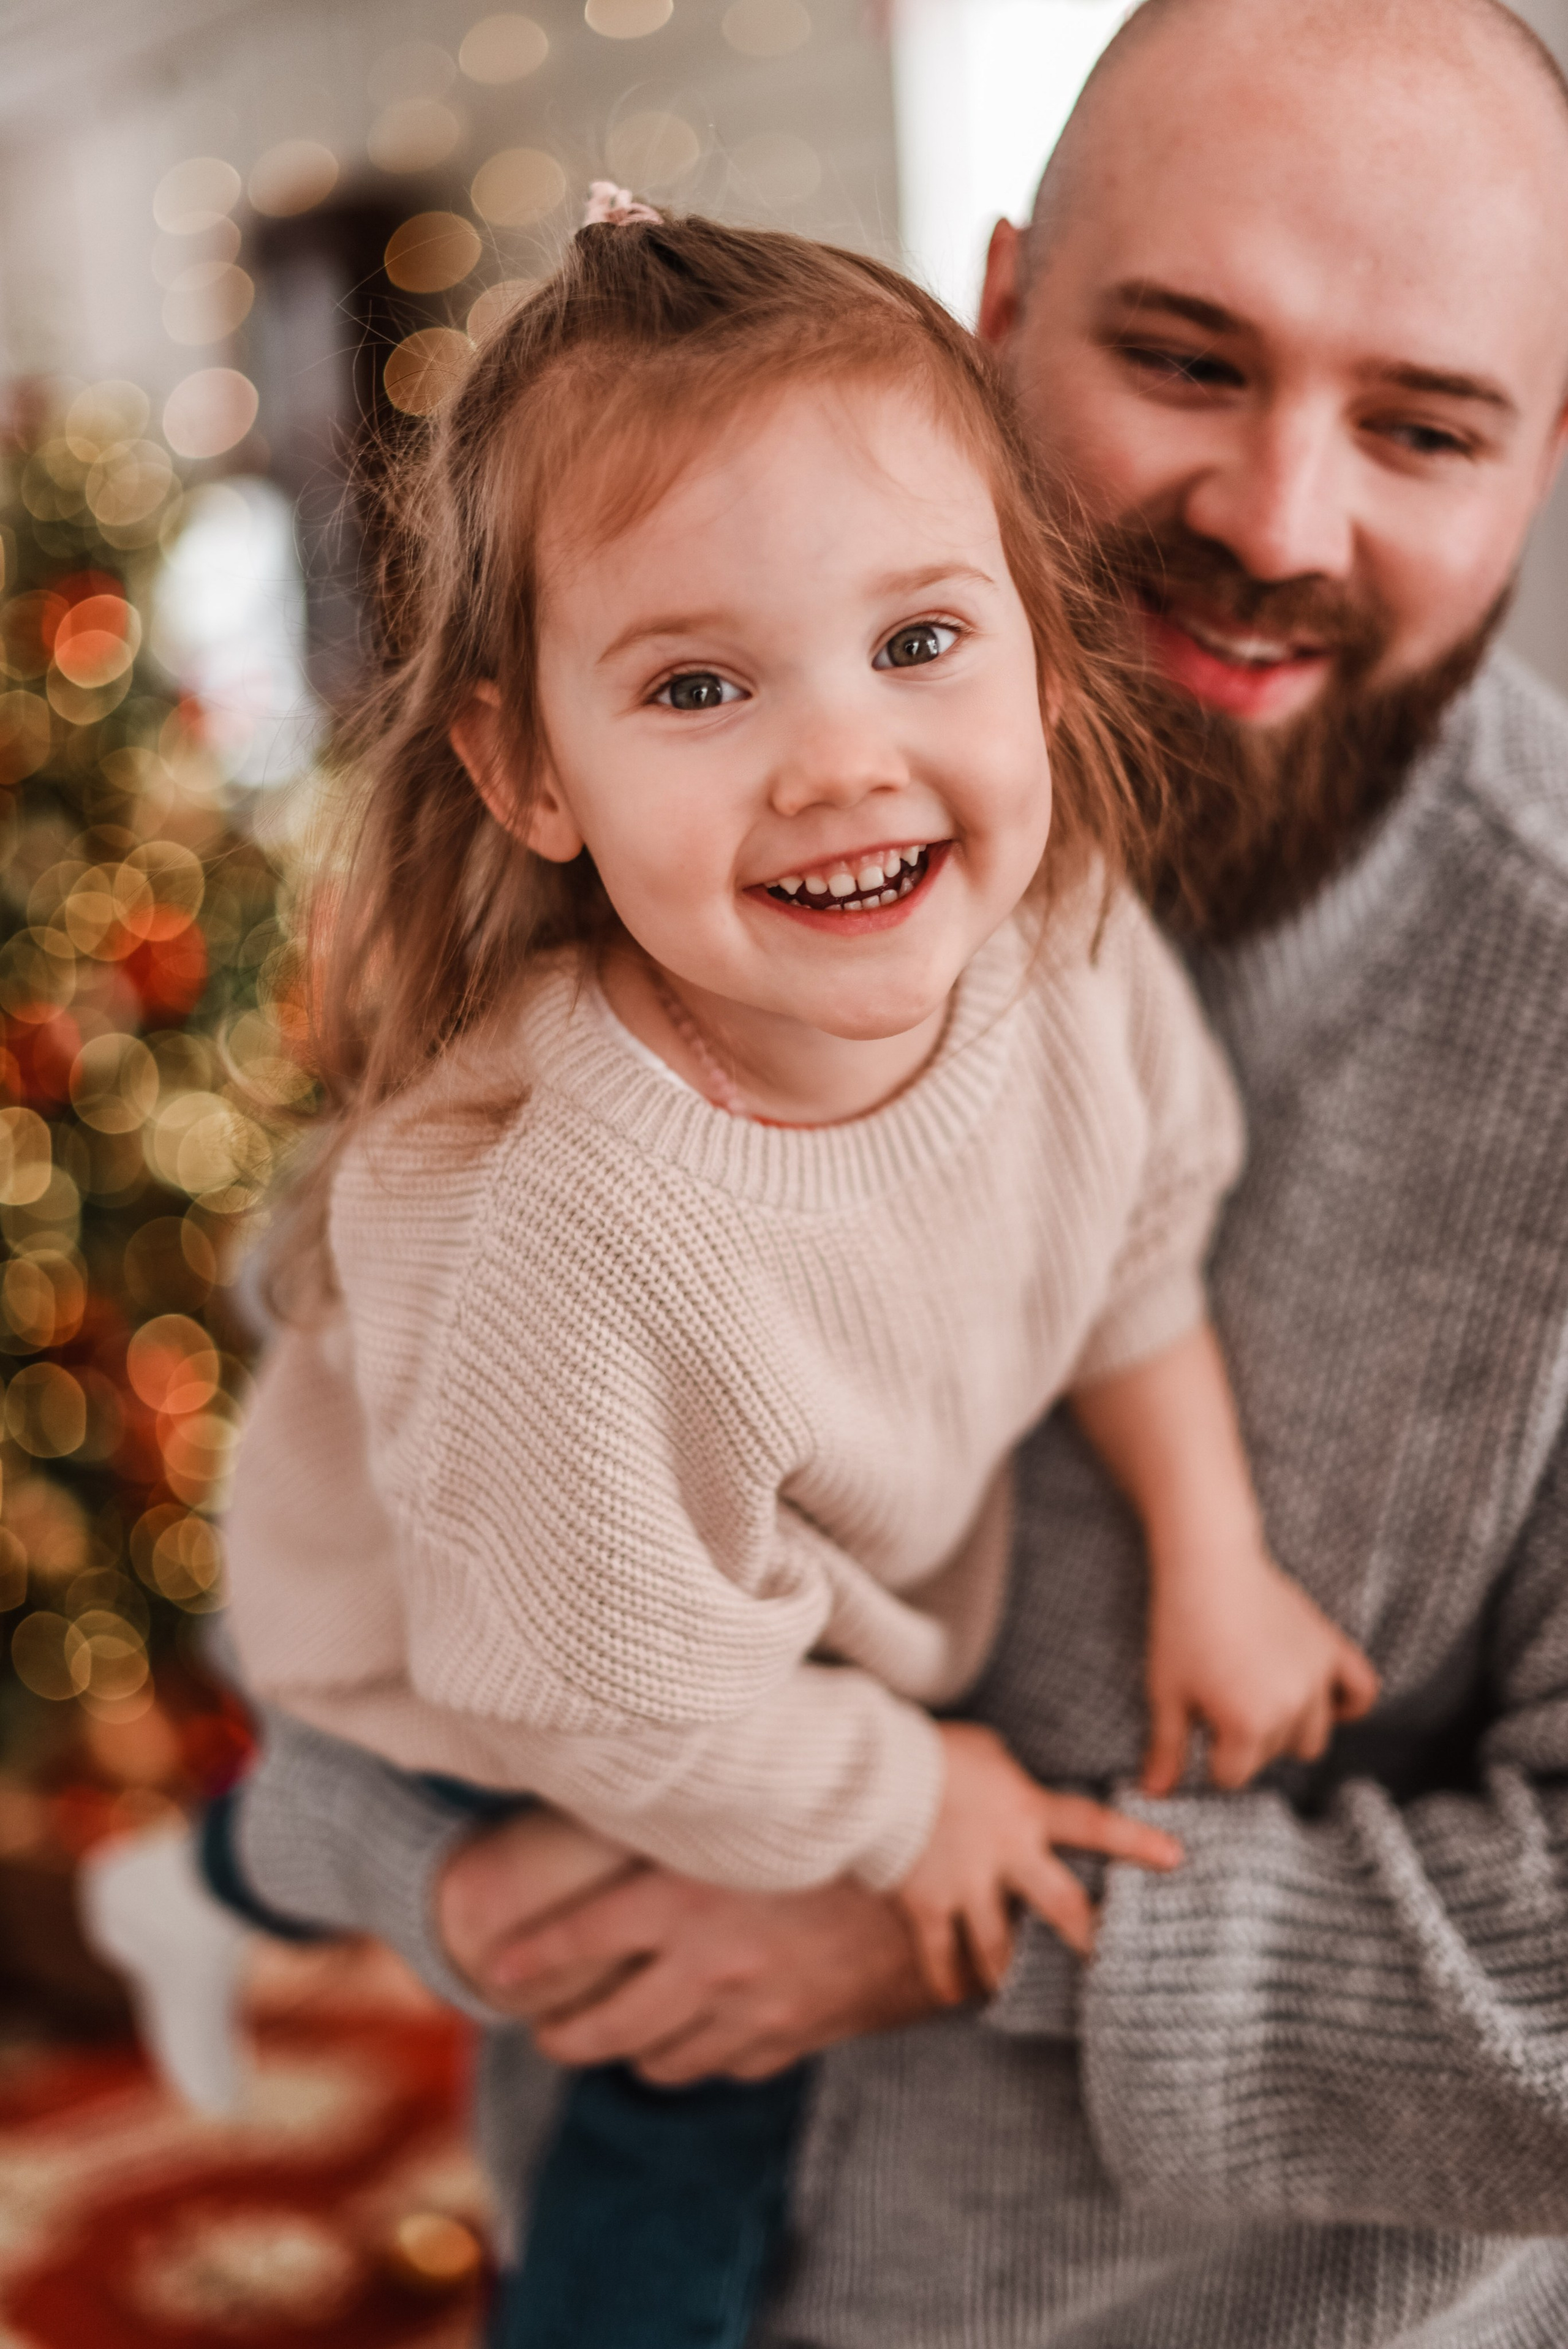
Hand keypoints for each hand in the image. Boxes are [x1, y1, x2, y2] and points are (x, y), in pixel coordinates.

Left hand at [438, 1822, 935, 2082]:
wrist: (947, 1873)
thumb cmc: (851, 1808)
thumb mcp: (762, 1789)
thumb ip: (697, 1793)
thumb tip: (640, 1759)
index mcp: (687, 1891)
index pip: (577, 1939)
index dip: (526, 1960)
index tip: (494, 1972)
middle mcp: (708, 1961)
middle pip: (603, 2023)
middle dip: (561, 2032)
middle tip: (541, 2026)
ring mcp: (752, 2010)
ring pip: (659, 2058)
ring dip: (625, 2052)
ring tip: (604, 2040)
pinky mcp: (795, 2037)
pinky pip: (723, 2067)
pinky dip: (697, 2059)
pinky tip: (688, 2042)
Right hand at [895, 1722, 1183, 2003]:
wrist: (873, 1770)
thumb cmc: (931, 1748)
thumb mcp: (985, 1751)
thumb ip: (1009, 1778)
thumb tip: (1014, 1785)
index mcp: (1027, 1810)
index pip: (1093, 1826)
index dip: (1137, 1842)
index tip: (1177, 1859)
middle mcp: (1006, 1855)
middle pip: (1062, 1907)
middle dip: (1092, 1940)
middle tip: (1116, 1971)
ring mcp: (966, 1886)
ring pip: (1000, 1948)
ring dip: (1013, 1976)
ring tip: (1026, 1997)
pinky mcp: (925, 1906)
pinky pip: (939, 1957)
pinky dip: (948, 1981)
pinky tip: (957, 1998)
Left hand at [1143, 1548, 1380, 1794]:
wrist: (1208, 1561)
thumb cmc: (1180, 1627)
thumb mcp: (1165, 1692)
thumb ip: (1166, 1749)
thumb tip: (1153, 1798)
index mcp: (1248, 1725)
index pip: (1232, 1776)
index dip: (1208, 1756)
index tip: (1196, 1727)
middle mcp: (1292, 1708)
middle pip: (1271, 1756)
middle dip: (1242, 1741)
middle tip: (1218, 1701)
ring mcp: (1317, 1678)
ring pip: (1312, 1737)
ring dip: (1285, 1729)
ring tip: (1254, 1697)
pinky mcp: (1332, 1648)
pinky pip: (1361, 1692)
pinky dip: (1347, 1703)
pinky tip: (1321, 1701)